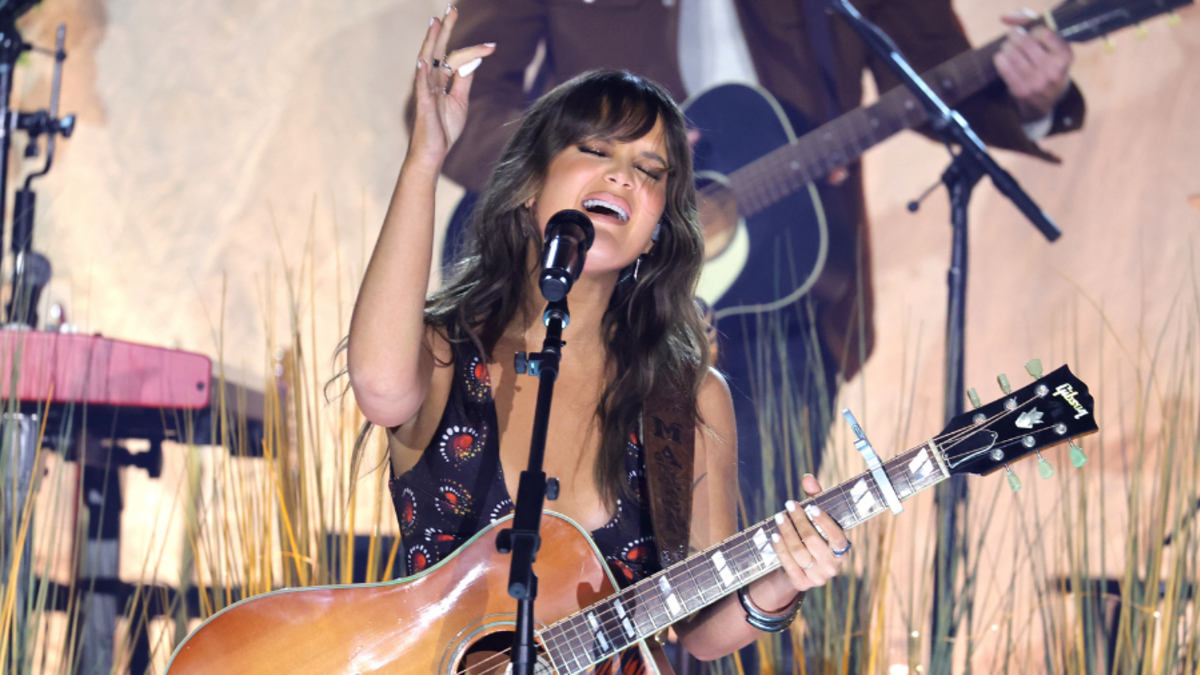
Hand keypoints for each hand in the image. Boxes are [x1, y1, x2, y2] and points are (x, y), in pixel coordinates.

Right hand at [408, 7, 495, 167]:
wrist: (434, 152)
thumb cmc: (444, 129)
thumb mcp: (460, 101)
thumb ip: (464, 81)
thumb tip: (472, 62)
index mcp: (441, 80)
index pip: (456, 58)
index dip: (474, 51)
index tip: (493, 46)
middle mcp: (431, 81)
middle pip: (438, 50)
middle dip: (445, 30)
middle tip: (451, 10)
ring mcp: (425, 91)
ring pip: (427, 61)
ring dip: (431, 42)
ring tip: (436, 23)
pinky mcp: (422, 104)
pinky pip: (421, 85)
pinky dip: (422, 71)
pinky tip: (424, 59)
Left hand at [769, 474, 849, 593]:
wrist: (802, 569)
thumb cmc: (813, 536)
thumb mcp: (816, 519)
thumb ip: (815, 498)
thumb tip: (807, 478)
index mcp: (843, 551)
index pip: (837, 537)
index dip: (825, 522)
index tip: (811, 506)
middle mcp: (833, 567)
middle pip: (813, 542)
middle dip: (799, 522)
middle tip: (788, 505)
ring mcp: (818, 578)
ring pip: (798, 552)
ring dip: (787, 532)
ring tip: (779, 517)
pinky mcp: (802, 584)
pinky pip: (788, 564)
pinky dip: (780, 547)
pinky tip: (774, 534)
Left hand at [994, 9, 1072, 120]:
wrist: (1049, 97)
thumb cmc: (1049, 62)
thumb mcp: (1052, 45)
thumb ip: (1032, 24)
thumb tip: (1004, 17)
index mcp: (1065, 56)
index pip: (1044, 33)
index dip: (1033, 30)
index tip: (1032, 33)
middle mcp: (1054, 71)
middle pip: (1026, 43)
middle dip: (1015, 36)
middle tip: (1013, 36)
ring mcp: (1038, 83)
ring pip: (1013, 55)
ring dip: (1006, 47)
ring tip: (1007, 46)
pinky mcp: (1022, 91)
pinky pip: (1005, 70)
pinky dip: (1000, 59)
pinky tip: (1001, 56)